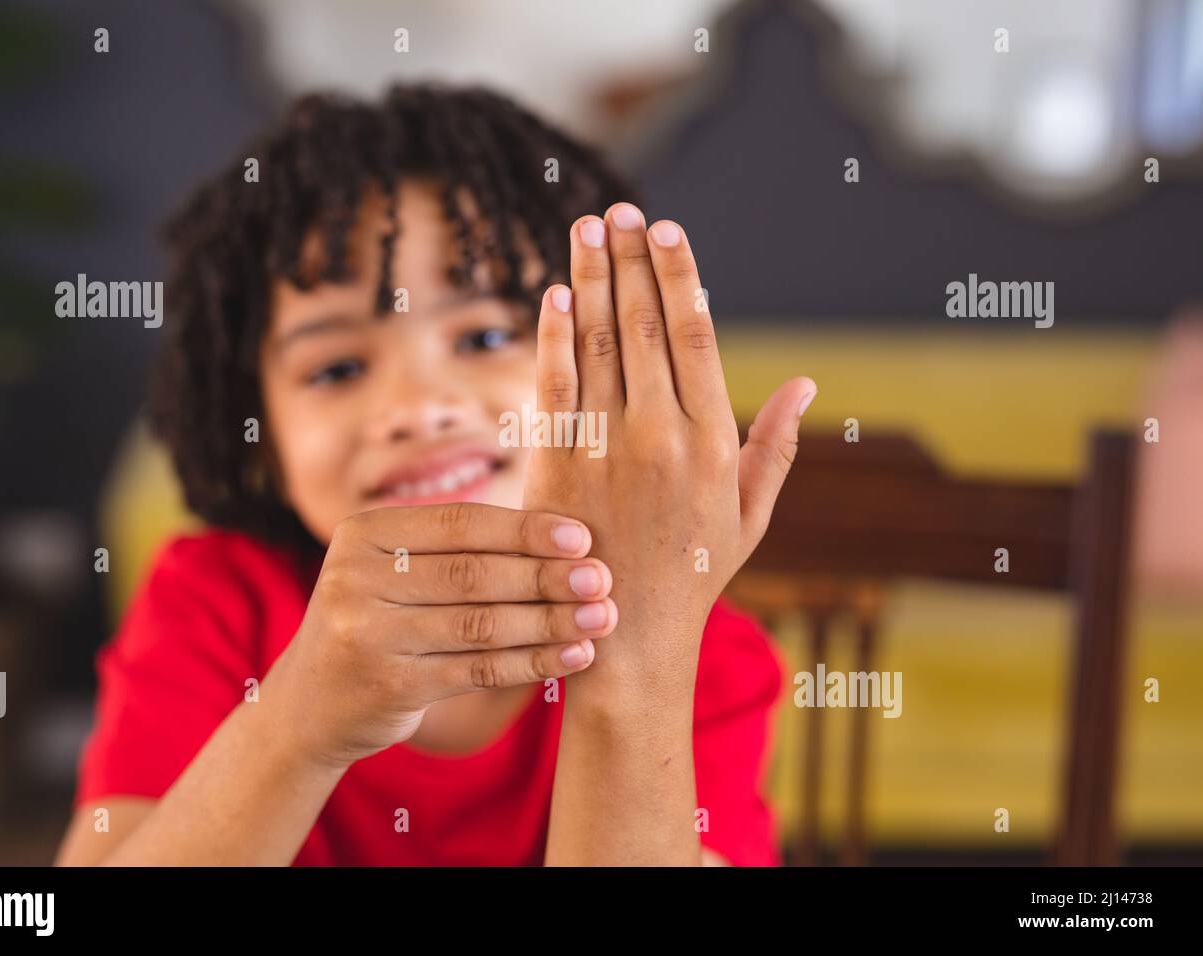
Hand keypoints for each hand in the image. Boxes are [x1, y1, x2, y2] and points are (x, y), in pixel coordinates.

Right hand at [270, 504, 617, 768]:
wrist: (310, 705)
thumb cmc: (377, 623)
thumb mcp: (393, 573)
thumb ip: (454, 549)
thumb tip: (563, 534)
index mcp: (363, 533)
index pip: (459, 523)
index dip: (525, 529)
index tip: (582, 538)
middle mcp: (355, 578)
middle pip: (474, 573)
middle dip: (546, 576)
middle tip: (602, 580)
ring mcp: (367, 634)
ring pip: (481, 625)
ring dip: (550, 621)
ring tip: (600, 618)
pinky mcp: (388, 685)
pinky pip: (478, 670)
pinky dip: (533, 662)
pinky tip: (574, 658)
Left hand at [522, 205, 814, 686]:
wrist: (624, 635)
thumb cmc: (696, 574)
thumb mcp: (750, 514)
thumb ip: (775, 444)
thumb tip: (805, 382)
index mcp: (712, 441)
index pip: (694, 336)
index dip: (680, 276)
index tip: (668, 229)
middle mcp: (659, 435)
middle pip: (644, 326)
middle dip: (630, 261)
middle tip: (620, 210)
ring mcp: (604, 449)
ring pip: (598, 344)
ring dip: (591, 280)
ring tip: (585, 228)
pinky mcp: (557, 466)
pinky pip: (554, 388)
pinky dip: (553, 339)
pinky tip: (553, 296)